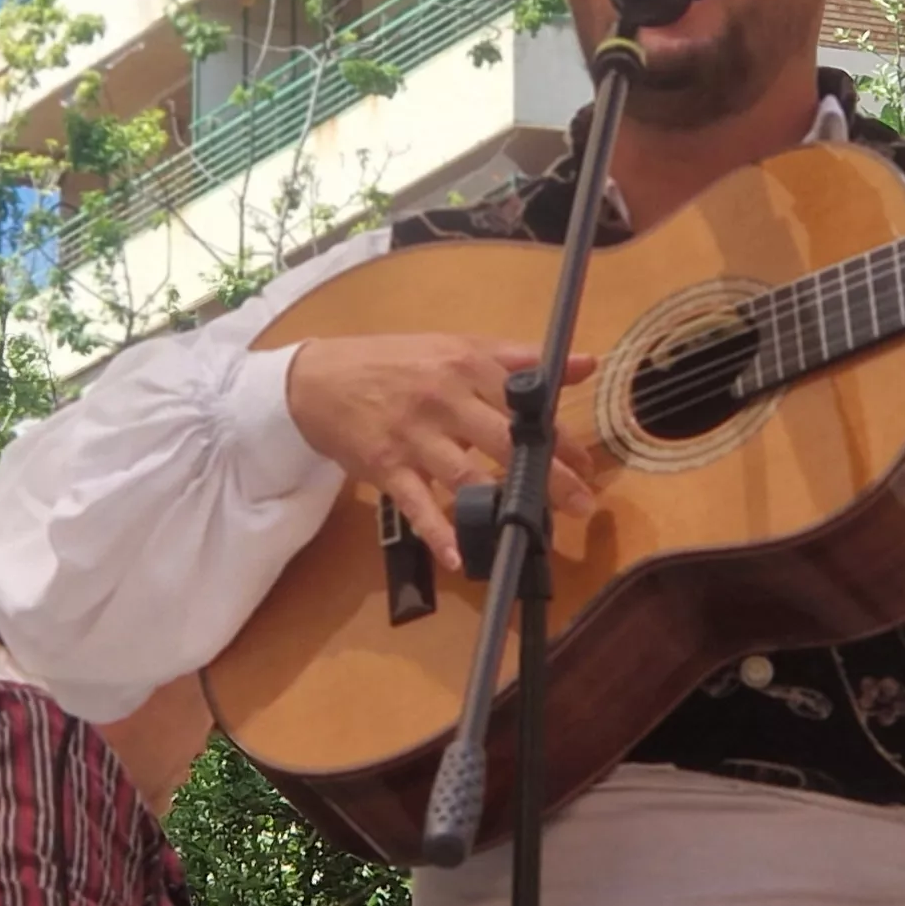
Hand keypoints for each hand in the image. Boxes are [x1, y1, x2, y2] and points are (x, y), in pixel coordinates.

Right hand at [285, 335, 602, 572]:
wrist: (318, 379)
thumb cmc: (395, 363)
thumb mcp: (455, 348)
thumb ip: (520, 360)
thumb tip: (586, 364)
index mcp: (466, 365)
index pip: (526, 401)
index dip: (559, 435)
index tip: (586, 464)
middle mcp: (443, 399)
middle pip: (506, 440)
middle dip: (549, 475)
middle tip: (582, 505)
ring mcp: (413, 436)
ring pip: (466, 474)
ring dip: (503, 506)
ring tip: (536, 530)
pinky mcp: (386, 467)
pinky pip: (416, 504)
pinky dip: (436, 532)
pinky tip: (457, 557)